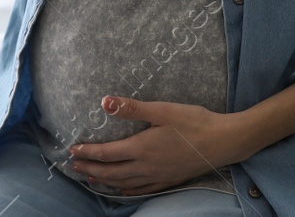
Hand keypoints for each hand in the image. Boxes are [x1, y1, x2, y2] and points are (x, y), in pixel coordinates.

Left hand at [67, 96, 245, 195]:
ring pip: (123, 184)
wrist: (222, 142)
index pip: (107, 153)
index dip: (88, 153)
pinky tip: (121, 190)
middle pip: (110, 172)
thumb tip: (104, 102)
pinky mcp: (167, 181)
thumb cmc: (194, 122)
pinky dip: (125, 191)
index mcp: (142, 148)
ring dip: (103, 181)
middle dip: (90, 169)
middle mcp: (146, 167)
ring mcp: (157, 177)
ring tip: (89, 179)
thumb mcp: (162, 110)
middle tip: (73, 166)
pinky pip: (140, 191)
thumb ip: (132, 108)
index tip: (72, 150)